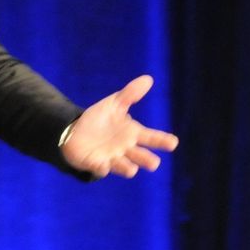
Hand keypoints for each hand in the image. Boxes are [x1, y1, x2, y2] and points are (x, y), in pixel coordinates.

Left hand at [59, 74, 178, 177]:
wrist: (76, 130)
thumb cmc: (100, 119)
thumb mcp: (115, 103)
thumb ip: (130, 94)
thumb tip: (148, 79)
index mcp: (132, 134)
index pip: (151, 138)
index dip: (162, 141)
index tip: (173, 143)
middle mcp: (125, 149)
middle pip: (140, 156)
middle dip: (146, 159)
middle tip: (154, 163)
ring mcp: (111, 158)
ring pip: (122, 166)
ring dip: (127, 168)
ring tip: (132, 170)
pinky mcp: (95, 163)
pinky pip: (100, 167)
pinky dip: (102, 167)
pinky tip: (103, 166)